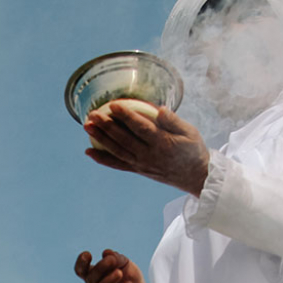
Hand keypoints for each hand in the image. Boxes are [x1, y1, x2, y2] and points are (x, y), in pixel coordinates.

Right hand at [74, 249, 152, 282]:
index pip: (81, 271)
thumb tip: (106, 253)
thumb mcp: (125, 264)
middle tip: (112, 260)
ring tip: (119, 273)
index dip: (81, 263)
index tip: (88, 254)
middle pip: (90, 279)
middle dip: (100, 268)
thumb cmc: (129, 278)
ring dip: (107, 281)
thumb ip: (116, 258)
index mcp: (94, 276)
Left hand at [84, 105, 209, 196]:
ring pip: (117, 151)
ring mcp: (142, 165)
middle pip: (124, 139)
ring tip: (87, 126)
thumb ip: (173, 120)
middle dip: (106, 126)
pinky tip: (89, 153)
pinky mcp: (139, 171)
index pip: (140, 127)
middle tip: (92, 114)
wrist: (196, 177)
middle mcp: (149, 156)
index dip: (125, 116)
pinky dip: (103, 160)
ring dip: (100, 139)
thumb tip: (159, 109)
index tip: (113, 105)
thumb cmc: (194, 150)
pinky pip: (118, 165)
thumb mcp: (190, 132)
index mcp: (162, 143)